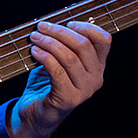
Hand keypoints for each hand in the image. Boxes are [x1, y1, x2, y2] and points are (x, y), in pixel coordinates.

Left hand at [8, 20, 110, 137]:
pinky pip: (57, 71)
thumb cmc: (46, 85)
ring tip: (34, 38)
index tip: (66, 23)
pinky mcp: (68, 99)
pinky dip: (44, 57)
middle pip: (83, 46)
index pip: (103, 40)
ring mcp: (84, 90)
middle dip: (59, 32)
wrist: (34, 114)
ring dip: (49, 43)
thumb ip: (63, 45)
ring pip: (69, 57)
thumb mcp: (58, 62)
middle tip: (41, 27)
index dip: (85, 27)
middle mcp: (95, 79)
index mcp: (97, 67)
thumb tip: (51, 24)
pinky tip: (34, 52)